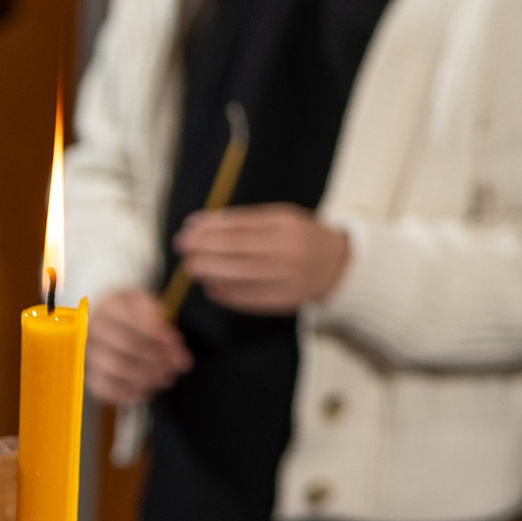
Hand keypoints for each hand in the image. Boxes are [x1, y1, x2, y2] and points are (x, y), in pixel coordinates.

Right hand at [85, 289, 192, 403]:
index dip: (156, 333)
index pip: (132, 320)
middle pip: (125, 344)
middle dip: (155, 356)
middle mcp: (93, 329)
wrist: (115, 324)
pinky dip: (128, 391)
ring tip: (166, 377)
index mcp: (109, 306)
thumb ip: (157, 316)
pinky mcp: (92, 374)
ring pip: (115, 367)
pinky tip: (147, 389)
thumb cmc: (134, 313)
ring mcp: (89, 353)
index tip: (176, 341)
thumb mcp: (147, 304)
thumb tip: (167, 338)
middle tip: (176, 364)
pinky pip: (105, 387)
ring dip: (145, 375)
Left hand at [172, 204, 350, 314]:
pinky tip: (211, 286)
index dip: (209, 227)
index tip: (188, 228)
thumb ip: (244, 222)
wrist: (338, 266)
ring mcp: (286, 277)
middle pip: (236, 249)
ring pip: (239, 275)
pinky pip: (248, 299)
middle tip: (182, 248)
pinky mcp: (284, 301)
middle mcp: (287, 250)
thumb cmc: (300, 238)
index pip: (240, 224)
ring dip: (210, 271)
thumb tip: (200, 225)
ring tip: (192, 268)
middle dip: (204, 248)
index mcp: (285, 224)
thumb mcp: (280, 219)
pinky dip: (226, 293)